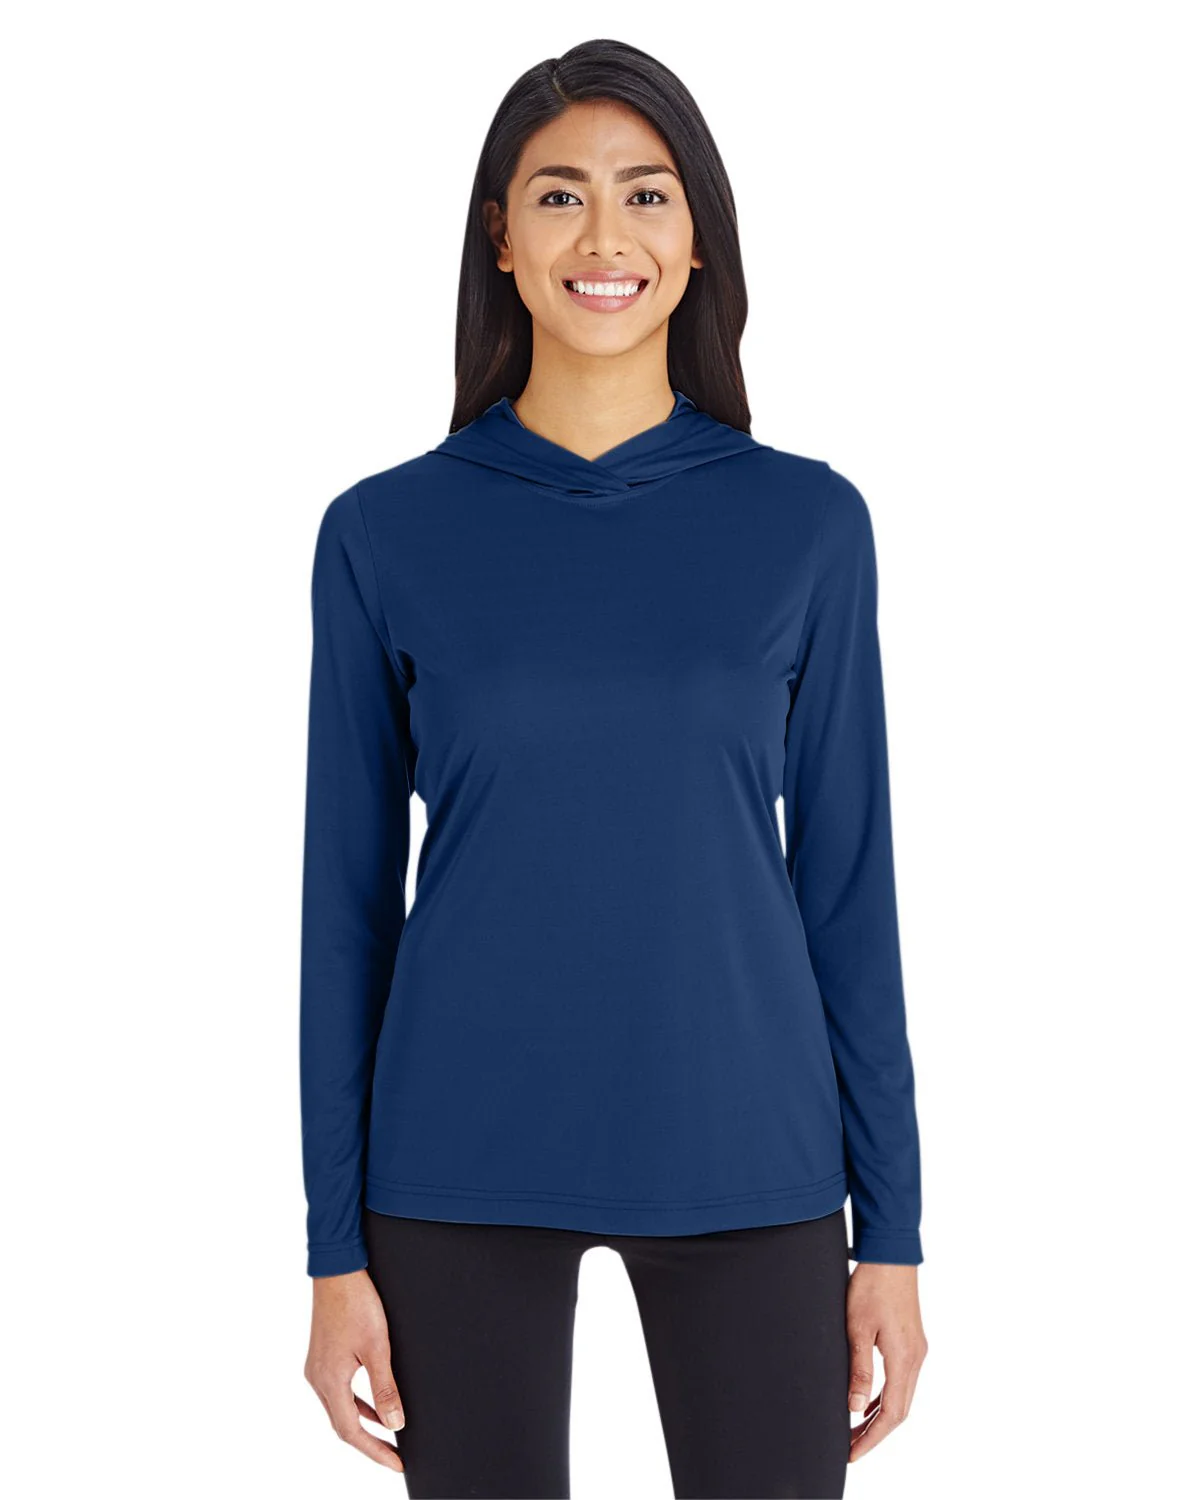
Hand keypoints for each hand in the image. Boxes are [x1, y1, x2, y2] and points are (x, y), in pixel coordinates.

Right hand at [304, 1268, 406, 1473]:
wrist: (338, 1270)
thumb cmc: (356, 1303)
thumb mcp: (377, 1347)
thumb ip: (385, 1388)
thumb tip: (395, 1423)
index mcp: (329, 1381)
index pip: (351, 1431)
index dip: (374, 1451)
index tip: (396, 1462)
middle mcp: (318, 1379)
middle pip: (343, 1424)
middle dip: (369, 1443)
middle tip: (394, 1456)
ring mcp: (318, 1368)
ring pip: (340, 1408)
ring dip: (363, 1423)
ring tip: (388, 1436)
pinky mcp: (322, 1357)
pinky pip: (339, 1392)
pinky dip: (357, 1403)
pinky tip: (372, 1404)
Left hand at [845, 1262, 926, 1463]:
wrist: (891, 1254)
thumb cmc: (871, 1286)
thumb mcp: (857, 1327)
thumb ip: (859, 1369)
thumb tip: (855, 1407)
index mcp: (904, 1359)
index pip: (891, 1413)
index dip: (872, 1437)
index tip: (852, 1453)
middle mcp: (916, 1359)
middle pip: (899, 1410)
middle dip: (874, 1432)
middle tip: (849, 1447)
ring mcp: (916, 1350)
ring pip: (901, 1396)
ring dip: (880, 1415)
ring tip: (855, 1430)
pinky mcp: (912, 1341)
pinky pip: (901, 1380)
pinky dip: (885, 1396)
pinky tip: (868, 1399)